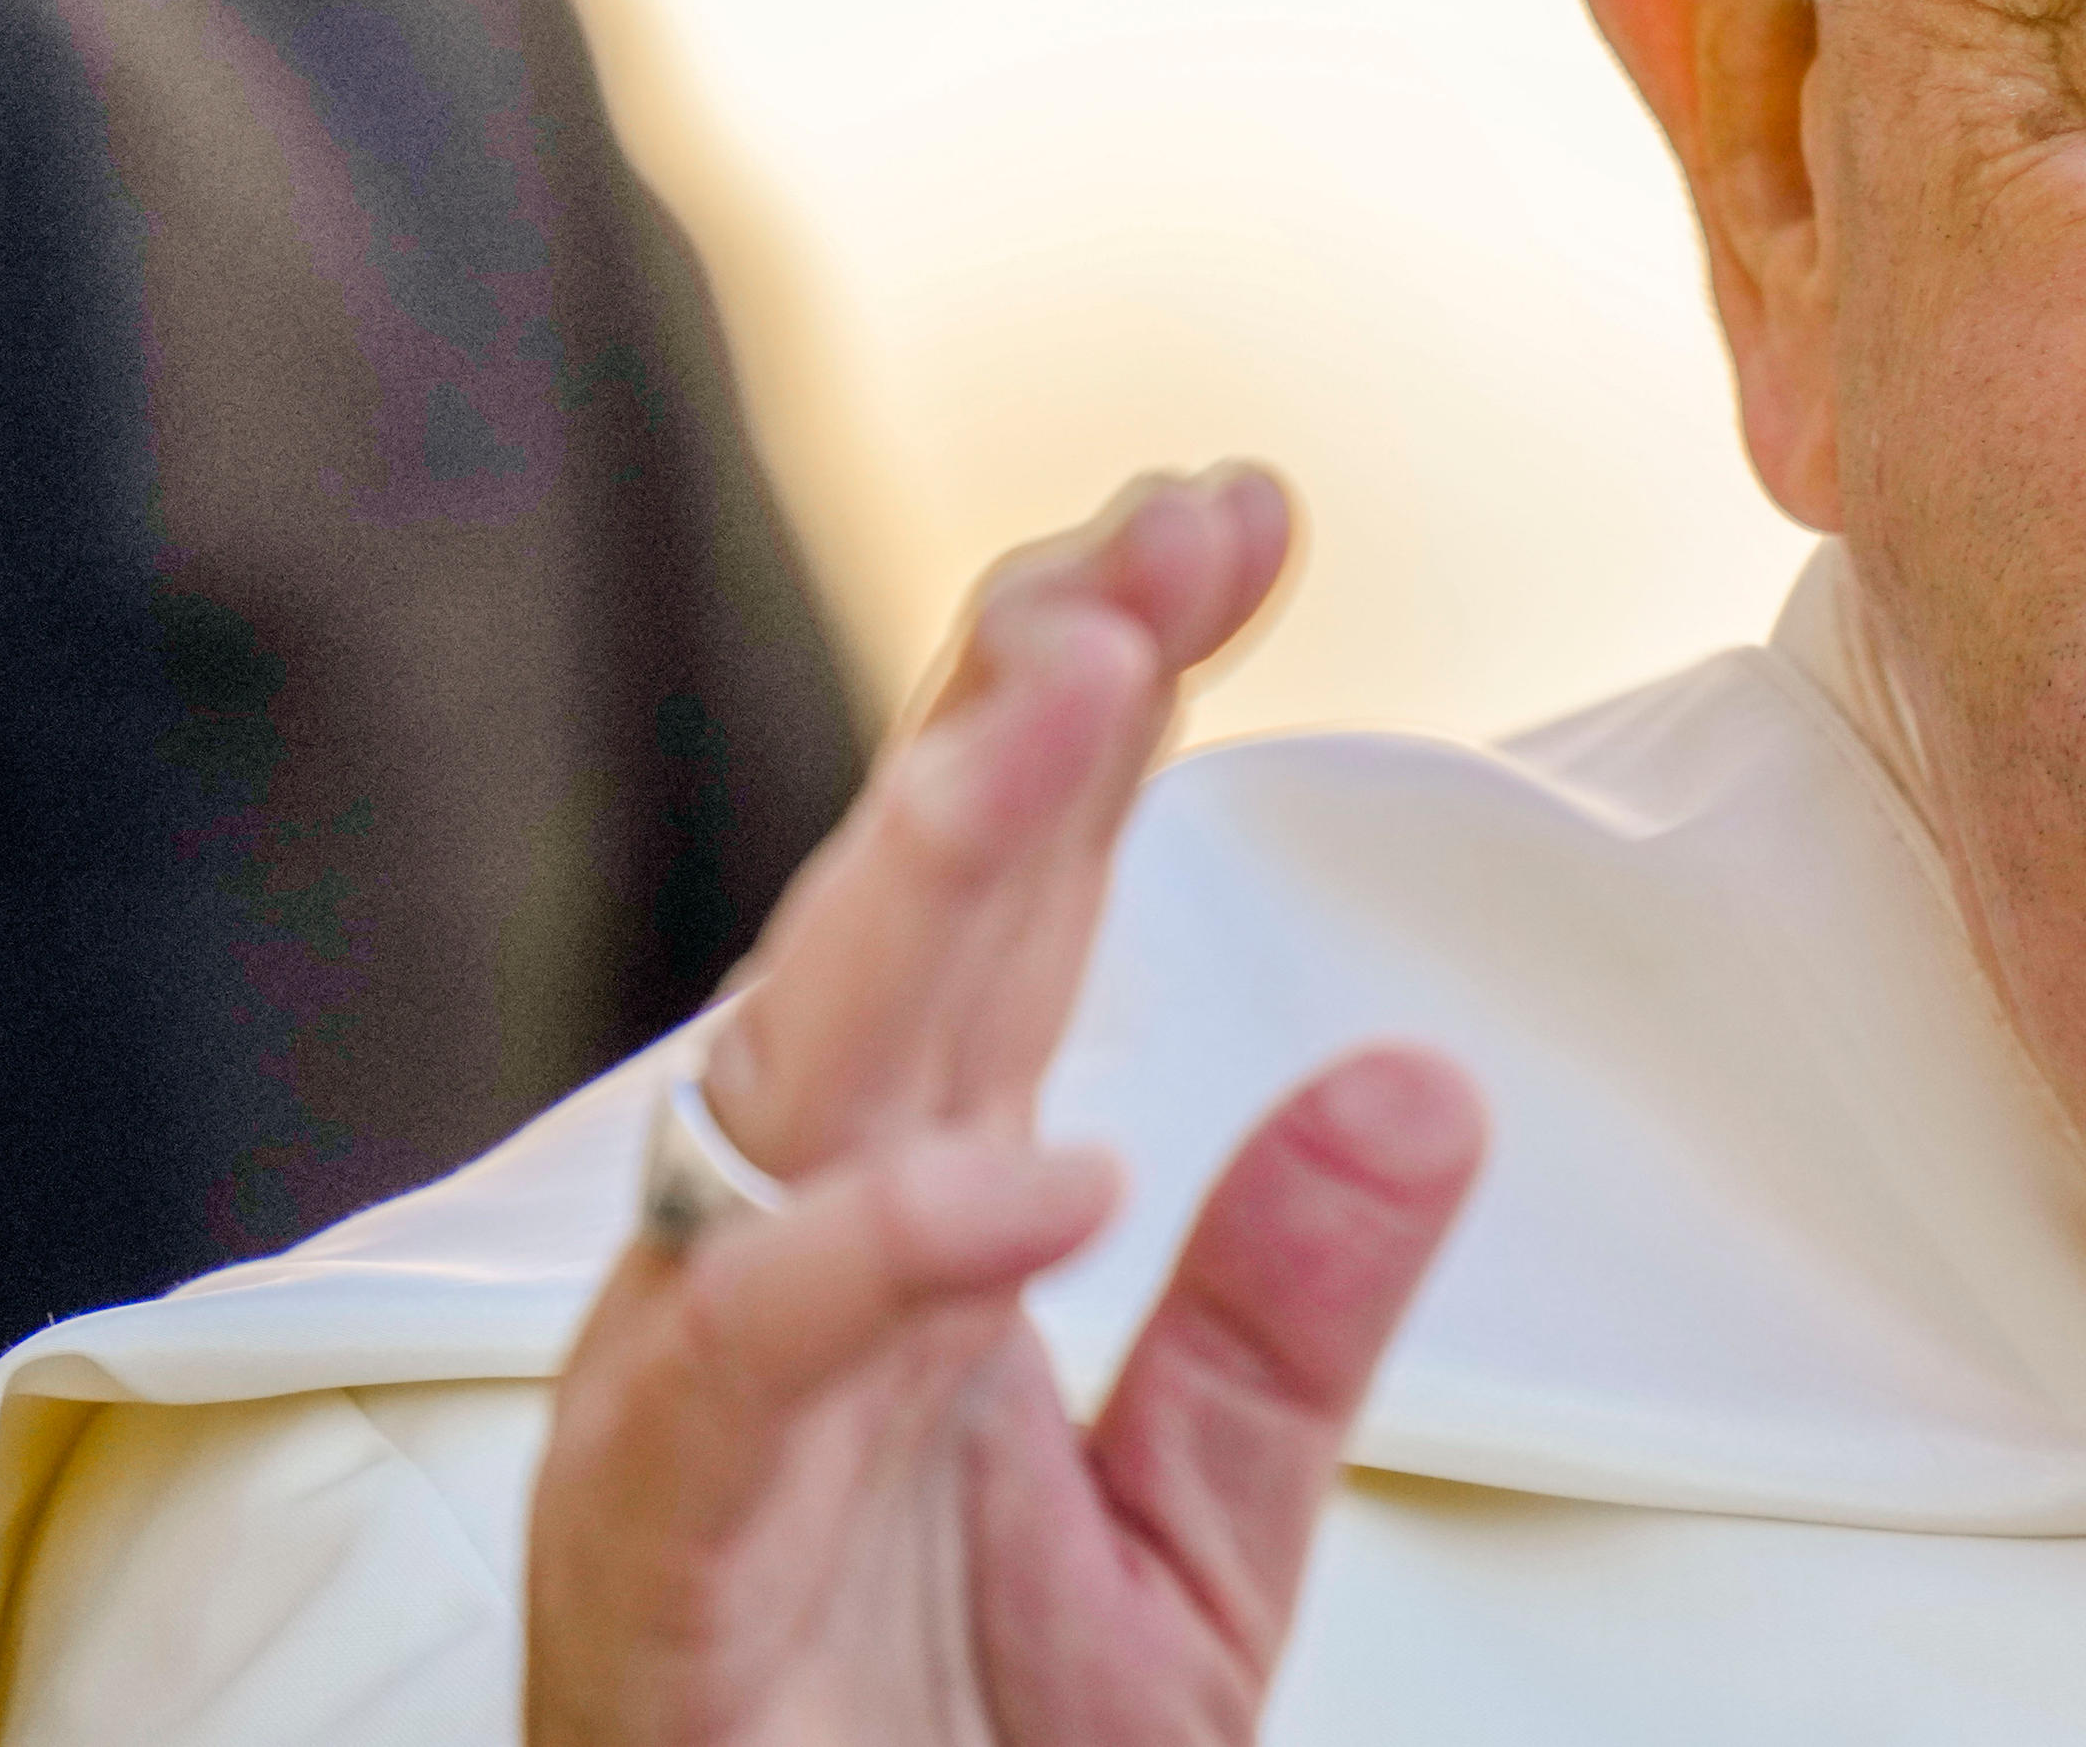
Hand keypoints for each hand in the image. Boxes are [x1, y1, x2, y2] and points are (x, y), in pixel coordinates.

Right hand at [526, 468, 1485, 1744]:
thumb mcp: (1193, 1546)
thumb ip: (1285, 1320)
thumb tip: (1426, 1080)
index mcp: (907, 1229)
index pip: (1004, 902)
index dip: (1099, 690)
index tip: (1243, 515)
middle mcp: (782, 1267)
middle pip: (897, 925)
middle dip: (1019, 702)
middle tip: (1162, 533)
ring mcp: (697, 1402)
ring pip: (796, 1076)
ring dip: (930, 870)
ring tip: (1074, 695)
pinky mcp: (658, 1570)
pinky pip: (746, 1374)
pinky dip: (883, 1256)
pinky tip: (1044, 1166)